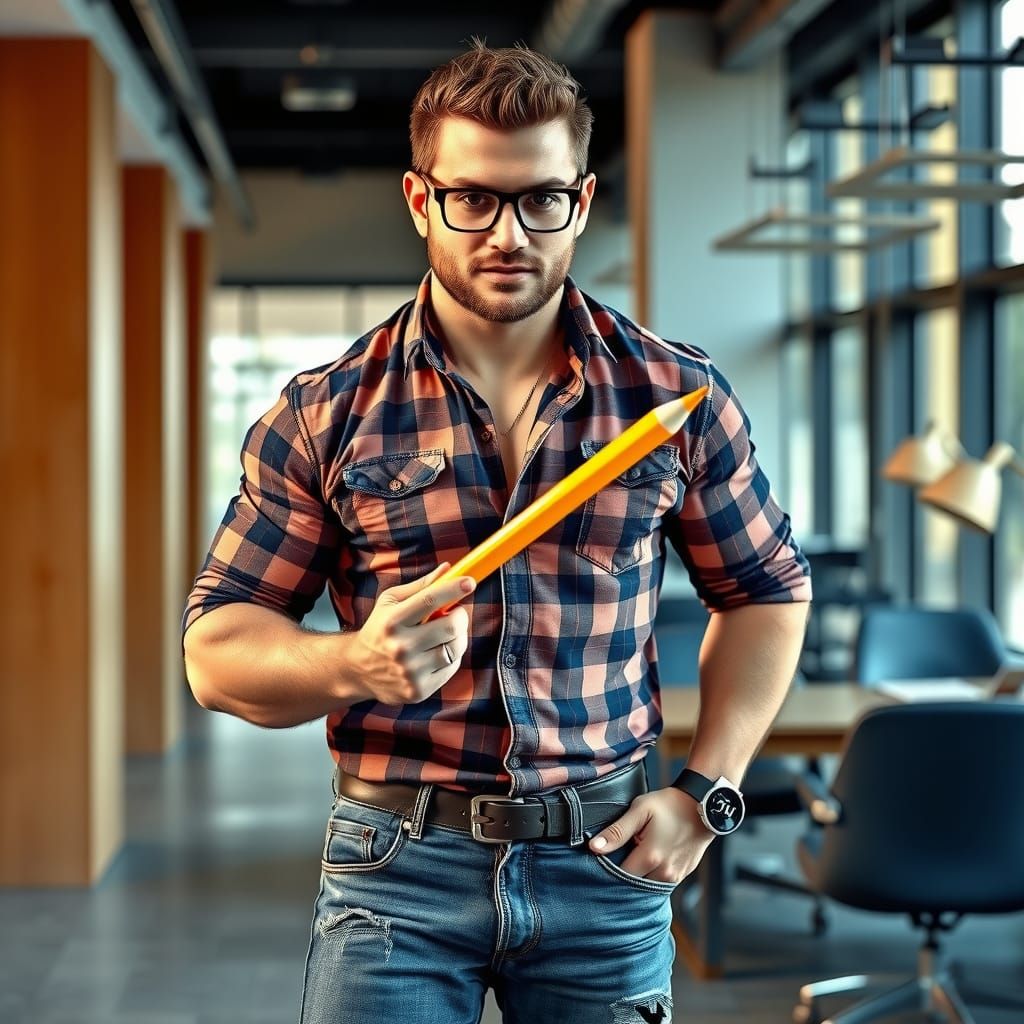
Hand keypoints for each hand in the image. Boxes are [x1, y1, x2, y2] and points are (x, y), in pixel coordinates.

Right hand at [347, 562, 474, 705]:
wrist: (357, 669)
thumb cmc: (379, 629)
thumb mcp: (391, 602)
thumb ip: (421, 586)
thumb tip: (448, 569)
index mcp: (391, 620)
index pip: (429, 600)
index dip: (453, 589)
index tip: (469, 582)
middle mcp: (400, 647)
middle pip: (450, 627)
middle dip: (460, 616)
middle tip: (456, 613)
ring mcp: (410, 671)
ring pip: (455, 649)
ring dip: (459, 637)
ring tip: (448, 633)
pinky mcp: (418, 690)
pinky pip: (452, 668)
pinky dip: (453, 656)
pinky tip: (440, 651)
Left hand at [588, 786, 714, 884]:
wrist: (704, 806)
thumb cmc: (669, 805)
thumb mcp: (639, 810)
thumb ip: (617, 831)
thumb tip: (593, 847)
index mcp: (650, 857)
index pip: (619, 877)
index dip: (607, 870)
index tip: (600, 862)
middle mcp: (664, 873)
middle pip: (633, 885)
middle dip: (622, 876)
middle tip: (617, 859)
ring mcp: (676, 877)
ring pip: (647, 886)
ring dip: (638, 876)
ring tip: (634, 857)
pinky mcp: (683, 875)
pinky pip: (661, 883)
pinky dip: (651, 875)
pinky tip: (648, 860)